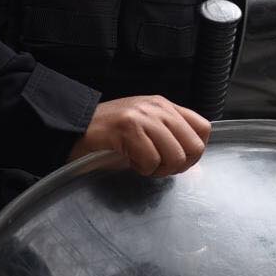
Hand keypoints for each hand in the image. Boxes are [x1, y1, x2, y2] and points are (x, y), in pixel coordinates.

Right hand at [68, 95, 210, 177]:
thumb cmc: (109, 135)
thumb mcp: (146, 133)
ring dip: (158, 169)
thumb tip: (197, 169)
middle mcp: (158, 107)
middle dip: (178, 166)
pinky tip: (128, 161)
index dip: (194, 152)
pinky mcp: (127, 128)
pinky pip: (151, 160)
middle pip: (194, 146)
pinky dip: (141, 169)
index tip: (173, 160)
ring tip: (140, 163)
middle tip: (156, 167)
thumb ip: (171, 143)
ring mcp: (143, 116)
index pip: (203, 128)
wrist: (72, 128)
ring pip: (175, 155)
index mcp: (165, 106)